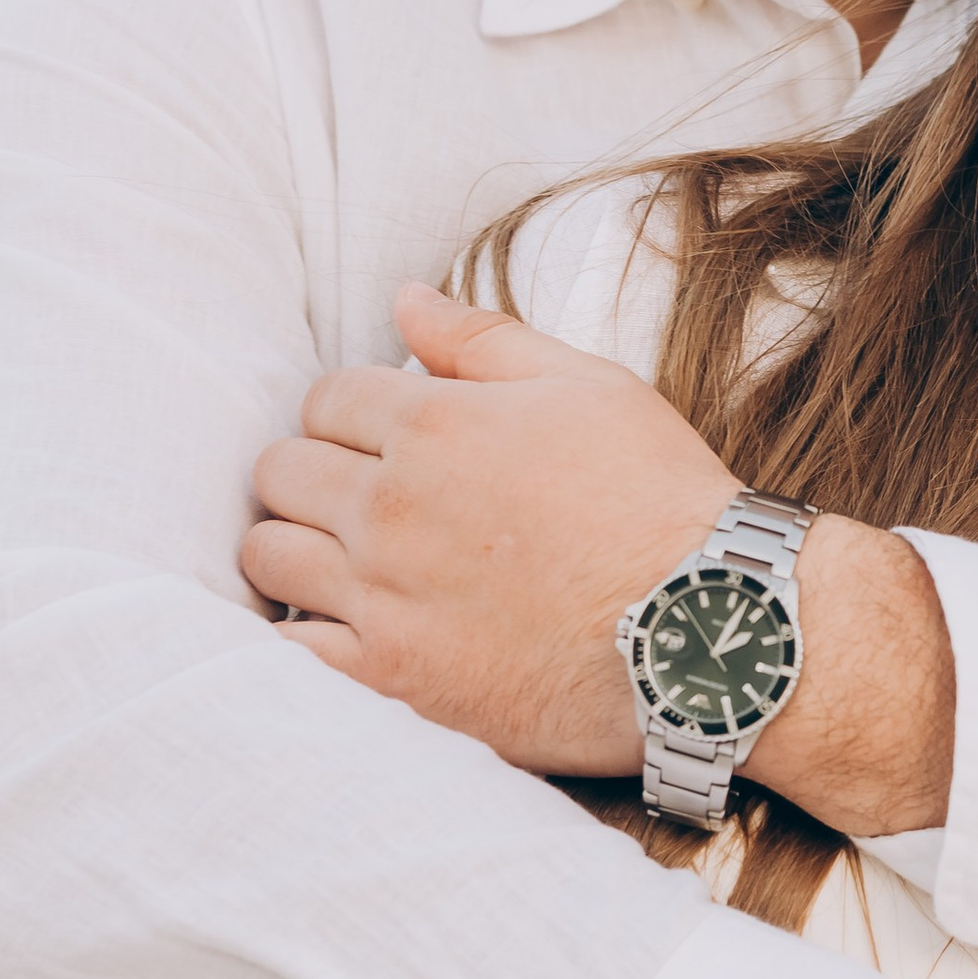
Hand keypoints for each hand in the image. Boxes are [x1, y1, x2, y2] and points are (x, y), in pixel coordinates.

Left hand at [241, 288, 734, 771]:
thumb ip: (483, 340)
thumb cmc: (661, 500)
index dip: (352, 415)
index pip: (324, 399)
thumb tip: (404, 297)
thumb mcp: (590, 388)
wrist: (709, 630)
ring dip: (294, 548)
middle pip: (282, 472)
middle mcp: (389, 508)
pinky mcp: (390, 681)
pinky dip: (297, 637)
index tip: (386, 443)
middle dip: (314, 475)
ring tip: (344, 564)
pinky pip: (289, 651)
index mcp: (431, 424)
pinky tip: (336, 632)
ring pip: (268, 555)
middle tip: (364, 503)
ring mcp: (382, 597)